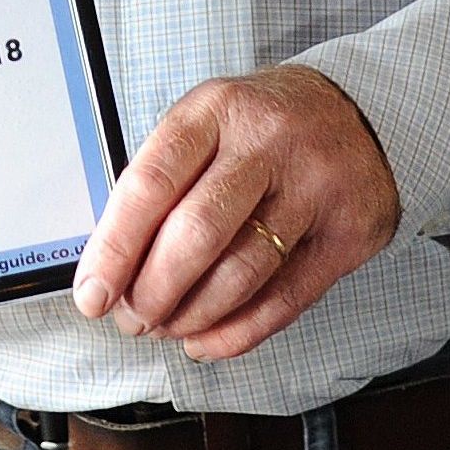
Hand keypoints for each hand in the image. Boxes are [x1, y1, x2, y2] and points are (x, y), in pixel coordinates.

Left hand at [72, 65, 398, 362]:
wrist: (357, 112)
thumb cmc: (263, 124)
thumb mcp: (208, 122)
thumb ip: (165, 180)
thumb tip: (113, 260)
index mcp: (215, 110)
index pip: (152, 183)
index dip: (116, 246)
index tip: (93, 291)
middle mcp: (266, 142)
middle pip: (197, 232)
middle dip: (154, 290)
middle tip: (132, 317)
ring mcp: (312, 187)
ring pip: (241, 272)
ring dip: (192, 315)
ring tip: (166, 327)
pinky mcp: (346, 233)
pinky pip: (285, 299)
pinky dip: (238, 331)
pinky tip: (207, 339)